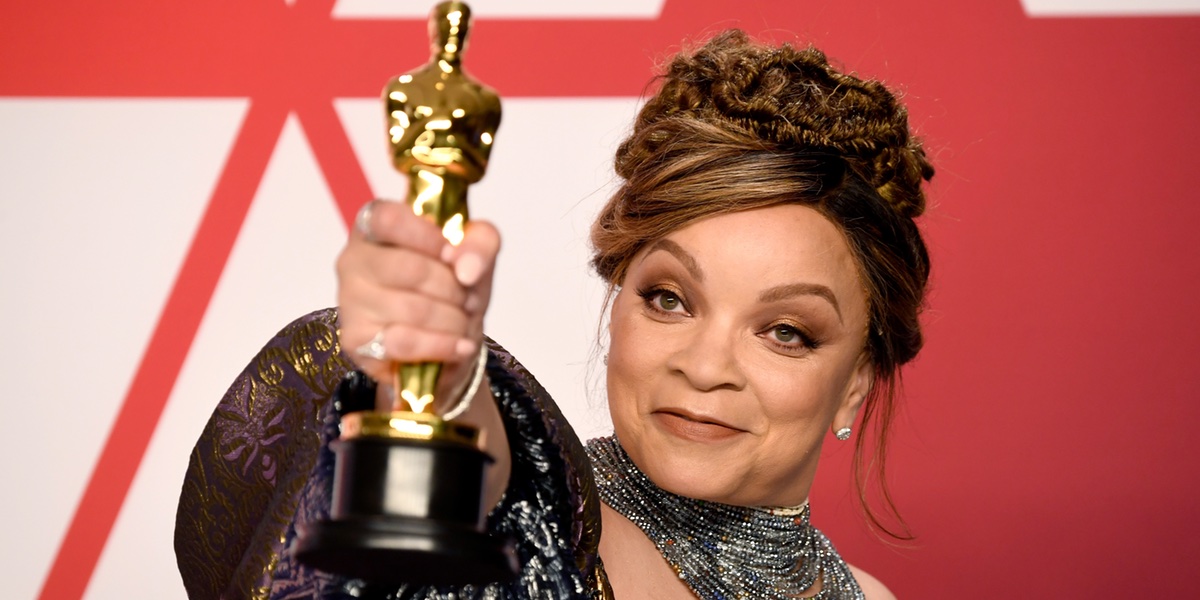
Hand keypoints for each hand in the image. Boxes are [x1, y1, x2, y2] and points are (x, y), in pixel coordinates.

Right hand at [336, 199, 500, 402]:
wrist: (443, 341)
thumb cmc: (450, 285)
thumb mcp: (475, 253)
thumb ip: (481, 242)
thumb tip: (467, 268)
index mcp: (376, 226)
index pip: (389, 219)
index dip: (427, 237)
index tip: (452, 255)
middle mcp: (353, 260)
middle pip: (410, 269)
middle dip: (453, 289)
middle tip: (468, 299)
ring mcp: (350, 301)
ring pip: (412, 310)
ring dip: (453, 320)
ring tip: (463, 322)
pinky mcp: (356, 341)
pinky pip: (405, 343)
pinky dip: (442, 345)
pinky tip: (459, 346)